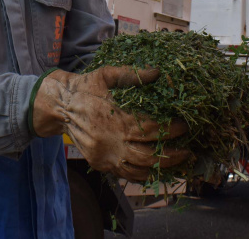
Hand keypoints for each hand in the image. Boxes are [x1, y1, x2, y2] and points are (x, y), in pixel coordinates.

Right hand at [32, 66, 189, 181]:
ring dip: (160, 168)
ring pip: (138, 169)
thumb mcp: (106, 74)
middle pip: (148, 155)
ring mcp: (104, 156)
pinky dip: (142, 175)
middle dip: (171, 155)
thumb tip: (157, 72)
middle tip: (188, 151)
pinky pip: (125, 174)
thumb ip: (131, 75)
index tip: (184, 126)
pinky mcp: (99, 164)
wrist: (60, 105)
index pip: (151, 130)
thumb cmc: (86, 87)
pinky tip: (154, 170)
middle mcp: (111, 141)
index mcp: (115, 119)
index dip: (171, 130)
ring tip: (176, 163)